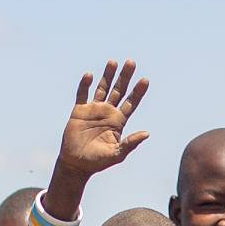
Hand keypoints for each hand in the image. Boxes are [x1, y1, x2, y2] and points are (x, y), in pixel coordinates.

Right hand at [57, 61, 150, 183]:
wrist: (77, 163)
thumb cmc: (98, 161)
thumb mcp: (118, 154)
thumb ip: (131, 143)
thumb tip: (147, 133)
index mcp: (119, 121)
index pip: (131, 102)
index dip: (138, 92)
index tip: (145, 80)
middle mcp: (108, 112)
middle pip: (119, 90)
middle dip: (125, 77)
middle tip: (131, 62)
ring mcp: (93, 110)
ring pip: (102, 88)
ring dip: (107, 75)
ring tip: (113, 61)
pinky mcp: (79, 111)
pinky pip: (82, 94)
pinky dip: (85, 85)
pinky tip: (89, 75)